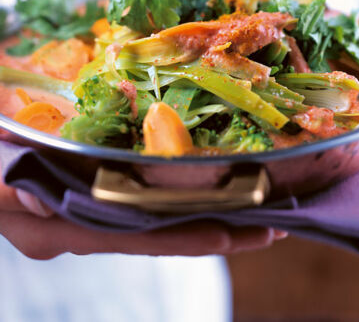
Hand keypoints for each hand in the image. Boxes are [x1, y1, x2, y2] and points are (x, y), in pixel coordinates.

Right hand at [0, 180, 285, 259]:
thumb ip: (9, 194)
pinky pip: (153, 191)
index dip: (186, 238)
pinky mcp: (102, 183)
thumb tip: (44, 207)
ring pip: (162, 212)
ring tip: (259, 202)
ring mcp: (98, 203)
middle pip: (163, 230)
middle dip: (217, 228)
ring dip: (209, 208)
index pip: (138, 237)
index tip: (236, 233)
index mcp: (64, 225)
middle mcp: (89, 220)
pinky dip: (184, 189)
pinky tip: (213, 181)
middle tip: (271, 223)